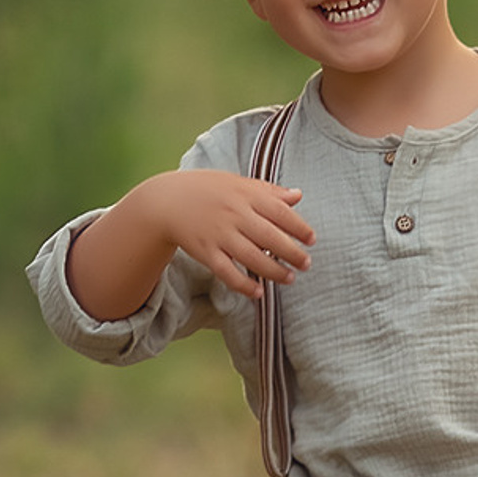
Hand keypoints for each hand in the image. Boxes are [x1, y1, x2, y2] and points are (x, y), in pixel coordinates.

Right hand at [67, 168, 315, 318]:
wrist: (166, 201)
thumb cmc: (206, 189)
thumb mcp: (237, 183)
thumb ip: (268, 191)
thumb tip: (298, 196)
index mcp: (245, 195)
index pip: (280, 211)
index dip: (299, 227)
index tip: (311, 239)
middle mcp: (234, 214)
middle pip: (270, 237)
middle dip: (292, 253)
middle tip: (307, 263)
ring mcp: (219, 234)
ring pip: (252, 257)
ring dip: (274, 271)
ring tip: (290, 279)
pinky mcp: (205, 252)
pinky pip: (227, 272)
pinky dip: (243, 285)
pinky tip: (258, 293)